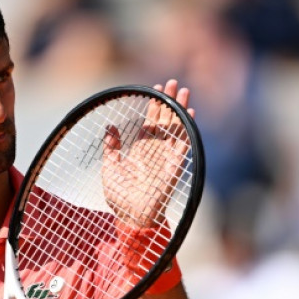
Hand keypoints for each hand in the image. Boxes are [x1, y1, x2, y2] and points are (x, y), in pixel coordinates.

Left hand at [102, 80, 195, 227]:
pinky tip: (189, 113)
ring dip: (179, 109)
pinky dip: (187, 129)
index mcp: (140, 151)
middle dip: (167, 101)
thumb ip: (112, 148)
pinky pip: (183, 144)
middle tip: (171, 82)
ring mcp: (166, 157)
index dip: (153, 107)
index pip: (149, 123)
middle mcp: (155, 151)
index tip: (155, 90)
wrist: (132, 216)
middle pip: (164, 121)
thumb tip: (109, 126)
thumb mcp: (110, 168)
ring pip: (175, 127)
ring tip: (182, 90)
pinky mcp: (175, 165)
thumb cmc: (120, 197)